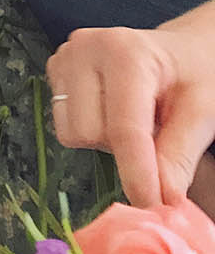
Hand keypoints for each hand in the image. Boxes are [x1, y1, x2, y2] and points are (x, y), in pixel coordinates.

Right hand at [46, 11, 214, 207]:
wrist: (182, 50)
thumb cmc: (196, 75)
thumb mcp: (202, 112)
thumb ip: (179, 155)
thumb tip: (162, 200)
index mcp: (126, 51)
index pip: (124, 128)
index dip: (137, 174)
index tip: (150, 206)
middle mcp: (85, 47)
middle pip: (89, 133)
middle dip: (123, 150)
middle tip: (153, 135)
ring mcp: (64, 56)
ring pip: (72, 133)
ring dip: (105, 141)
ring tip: (133, 121)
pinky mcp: (55, 69)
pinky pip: (63, 124)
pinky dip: (91, 130)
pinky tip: (113, 111)